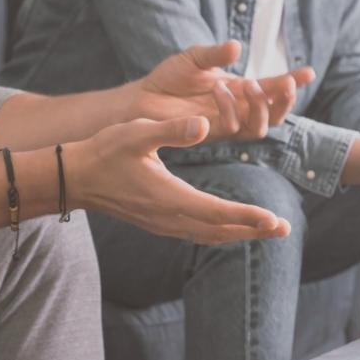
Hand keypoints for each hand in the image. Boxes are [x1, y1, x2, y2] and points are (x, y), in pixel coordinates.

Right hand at [67, 116, 291, 244]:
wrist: (75, 178)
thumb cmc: (105, 151)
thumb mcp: (137, 132)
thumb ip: (172, 130)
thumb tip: (205, 124)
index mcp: (168, 197)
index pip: (216, 212)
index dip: (246, 216)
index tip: (273, 219)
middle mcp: (168, 217)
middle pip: (218, 230)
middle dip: (252, 230)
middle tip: (284, 229)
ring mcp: (162, 224)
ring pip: (209, 235)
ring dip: (238, 233)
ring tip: (266, 229)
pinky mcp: (158, 222)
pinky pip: (196, 233)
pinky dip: (219, 231)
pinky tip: (230, 226)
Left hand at [136, 41, 314, 139]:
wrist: (144, 97)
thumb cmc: (170, 77)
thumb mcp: (195, 58)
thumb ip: (216, 54)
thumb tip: (238, 46)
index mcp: (240, 90)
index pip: (273, 88)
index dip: (293, 81)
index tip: (309, 72)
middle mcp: (239, 109)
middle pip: (276, 114)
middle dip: (285, 100)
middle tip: (283, 82)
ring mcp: (227, 124)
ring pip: (260, 127)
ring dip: (259, 106)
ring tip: (247, 83)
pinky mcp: (211, 134)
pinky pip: (232, 128)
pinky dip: (231, 108)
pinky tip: (220, 88)